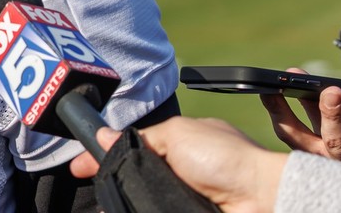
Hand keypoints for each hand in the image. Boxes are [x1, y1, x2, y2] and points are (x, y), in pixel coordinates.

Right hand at [70, 118, 285, 212]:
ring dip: (124, 201)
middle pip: (136, 175)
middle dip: (111, 182)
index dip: (105, 155)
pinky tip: (122, 211)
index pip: (134, 146)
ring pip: (144, 198)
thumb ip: (137, 138)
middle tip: (91, 190)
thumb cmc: (224, 159)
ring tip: (105, 207)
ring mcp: (186, 198)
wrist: (261, 198)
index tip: (79, 166)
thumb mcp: (176, 134)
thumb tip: (102, 137)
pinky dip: (140, 210)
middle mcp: (183, 171)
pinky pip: (157, 211)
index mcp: (182, 145)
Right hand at [260, 68, 340, 163]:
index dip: (278, 110)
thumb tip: (294, 73)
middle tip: (332, 91)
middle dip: (331, 114)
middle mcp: (337, 163)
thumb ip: (312, 107)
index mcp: (314, 152)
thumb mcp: (327, 131)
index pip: (290, 132)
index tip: (270, 87)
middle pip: (333, 141)